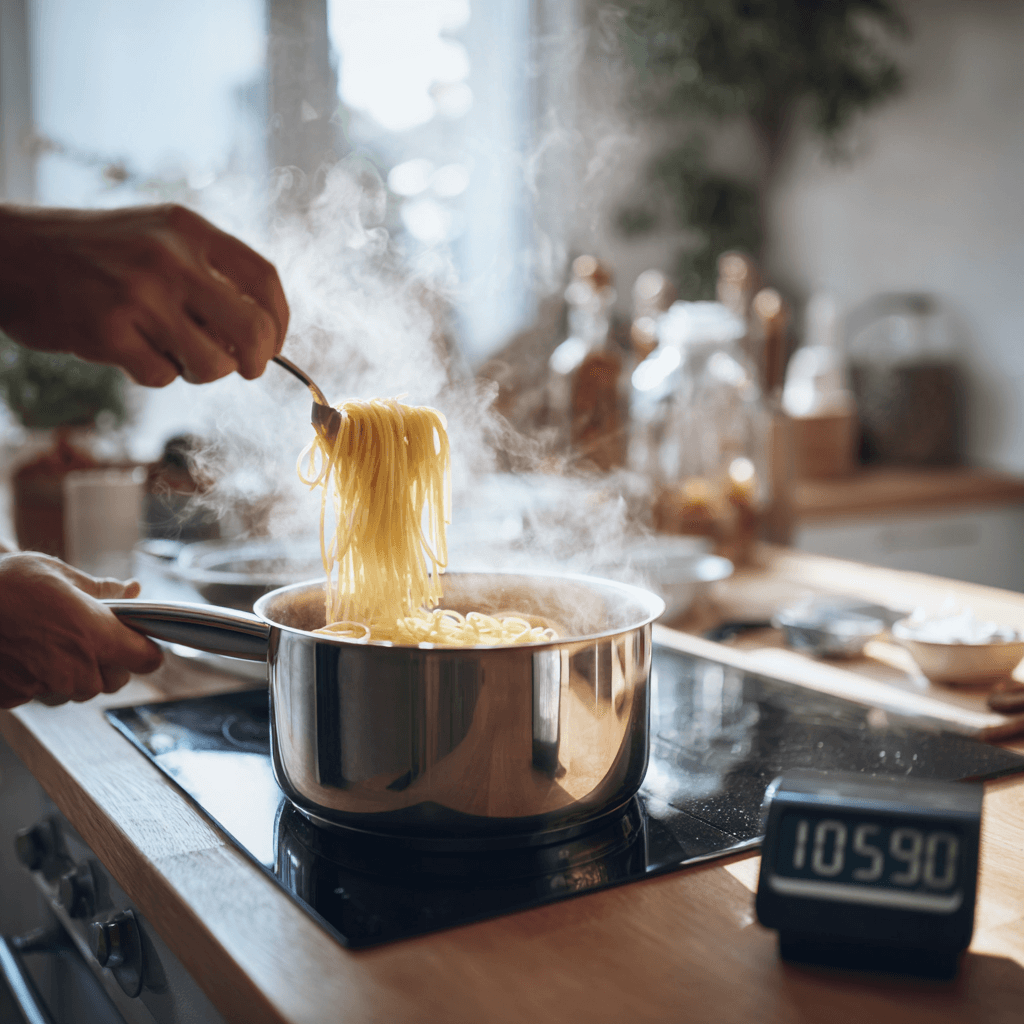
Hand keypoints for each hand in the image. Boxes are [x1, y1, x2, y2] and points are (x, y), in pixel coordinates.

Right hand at [0, 203, 288, 385]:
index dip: (281, 322)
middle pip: (253, 330)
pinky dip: (156, 374)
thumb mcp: (156, 237)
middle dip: (257, 362)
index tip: (274, 345)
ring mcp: (140, 294)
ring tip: (173, 353)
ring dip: (201, 372)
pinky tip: (132, 351)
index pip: (264, 280)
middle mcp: (171, 257)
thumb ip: (207, 272)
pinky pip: (164, 376)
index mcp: (189, 229)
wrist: (9, 253)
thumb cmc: (93, 254)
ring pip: (214, 364)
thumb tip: (262, 333)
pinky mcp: (110, 331)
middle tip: (244, 369)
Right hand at [0, 552, 162, 708]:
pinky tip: (26, 651)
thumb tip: (133, 590)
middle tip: (87, 632)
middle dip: (110, 660)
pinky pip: (44, 694)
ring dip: (76, 671)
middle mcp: (75, 670)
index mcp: (95, 636)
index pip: (148, 659)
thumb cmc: (6, 583)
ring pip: (80, 691)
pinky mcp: (16, 699)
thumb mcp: (59, 574)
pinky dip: (41, 678)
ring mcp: (44, 688)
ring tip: (50, 638)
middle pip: (115, 680)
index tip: (138, 638)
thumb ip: (102, 591)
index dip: (146, 648)